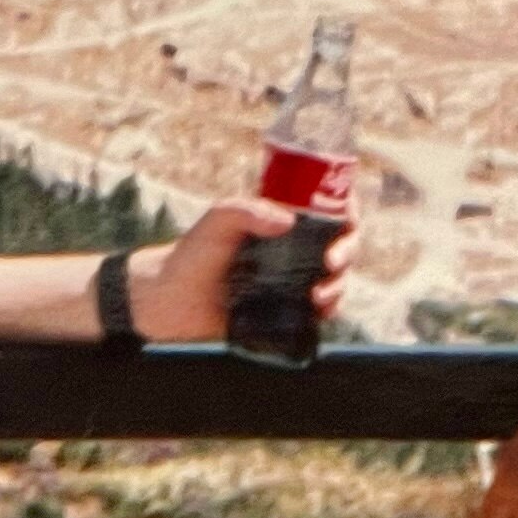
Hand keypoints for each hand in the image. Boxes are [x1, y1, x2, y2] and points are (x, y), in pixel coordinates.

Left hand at [134, 198, 351, 344]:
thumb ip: (245, 210)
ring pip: (336, 276)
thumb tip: (288, 220)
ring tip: (320, 294)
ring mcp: (292, 279)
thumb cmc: (189, 255)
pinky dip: (331, 308)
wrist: (168, 305)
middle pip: (340, 241)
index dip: (347, 207)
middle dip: (348, 249)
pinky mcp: (287, 311)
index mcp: (279, 219)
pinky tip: (321, 310)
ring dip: (341, 283)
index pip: (326, 206)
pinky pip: (321, 308)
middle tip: (332, 260)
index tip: (347, 217)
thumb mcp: (216, 221)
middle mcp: (291, 247)